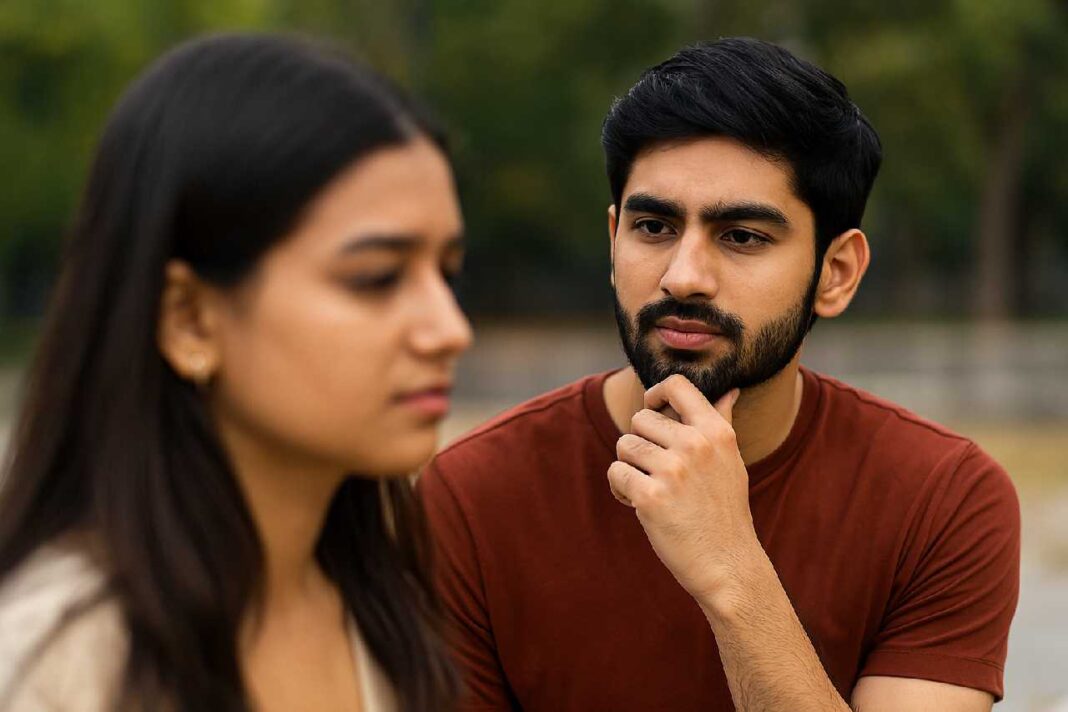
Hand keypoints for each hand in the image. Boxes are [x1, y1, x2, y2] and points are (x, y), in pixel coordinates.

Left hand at [607, 374, 761, 607]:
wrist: (728, 566)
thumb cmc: (725, 512)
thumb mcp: (731, 461)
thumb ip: (722, 422)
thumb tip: (729, 391)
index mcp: (716, 432)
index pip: (677, 385)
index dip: (655, 393)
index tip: (653, 410)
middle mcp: (695, 445)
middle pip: (640, 419)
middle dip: (640, 443)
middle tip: (655, 471)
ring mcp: (673, 470)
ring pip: (624, 445)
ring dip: (629, 467)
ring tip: (648, 489)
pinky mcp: (651, 497)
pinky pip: (616, 472)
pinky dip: (620, 488)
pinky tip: (638, 504)